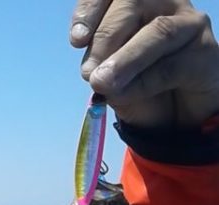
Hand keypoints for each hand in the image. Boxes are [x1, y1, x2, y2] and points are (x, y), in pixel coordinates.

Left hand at [70, 0, 218, 126]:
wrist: (175, 114)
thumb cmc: (141, 86)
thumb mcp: (113, 76)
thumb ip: (102, 68)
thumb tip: (92, 72)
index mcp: (137, 2)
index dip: (91, 9)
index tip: (76, 40)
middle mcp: (164, 3)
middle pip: (133, 3)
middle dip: (105, 37)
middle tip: (88, 72)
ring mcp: (188, 24)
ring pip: (157, 32)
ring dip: (125, 60)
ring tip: (101, 82)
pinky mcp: (206, 53)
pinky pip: (172, 66)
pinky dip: (143, 84)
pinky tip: (123, 97)